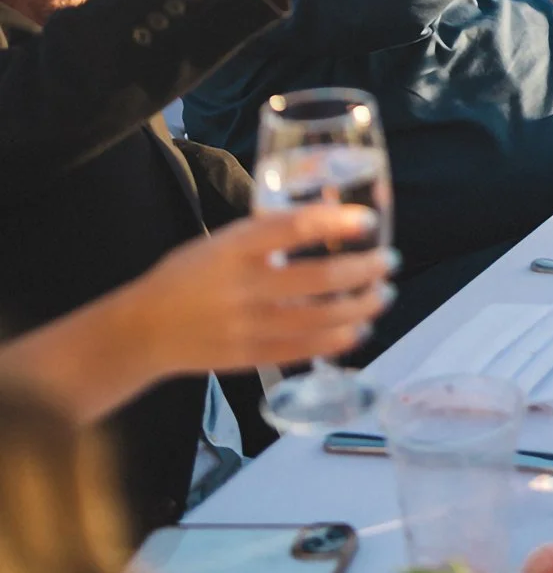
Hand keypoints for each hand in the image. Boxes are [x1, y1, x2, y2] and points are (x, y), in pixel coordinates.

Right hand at [140, 205, 393, 375]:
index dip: (336, 222)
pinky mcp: (250, 357)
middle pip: (318, 277)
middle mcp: (244, 285)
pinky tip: (359, 329)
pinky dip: (338, 340)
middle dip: (363, 269)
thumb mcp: (223, 240)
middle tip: (389, 261)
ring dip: (361, 306)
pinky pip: (304, 350)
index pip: (293, 227)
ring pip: (319, 317)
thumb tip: (329, 215)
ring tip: (383, 295)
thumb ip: (269, 233)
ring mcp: (248, 325)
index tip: (367, 220)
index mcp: (235, 246)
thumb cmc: (188, 275)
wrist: (143, 331)